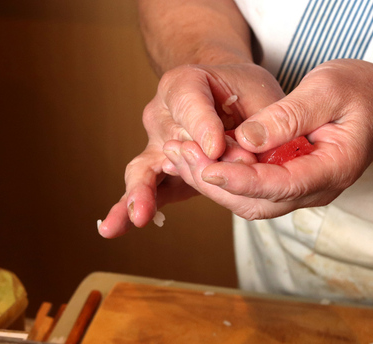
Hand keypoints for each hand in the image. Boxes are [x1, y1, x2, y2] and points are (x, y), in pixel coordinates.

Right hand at [98, 63, 284, 237]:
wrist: (225, 95)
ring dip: (141, 193)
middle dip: (197, 164)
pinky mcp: (158, 172)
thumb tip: (248, 153)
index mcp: (184, 83)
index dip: (201, 125)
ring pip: (144, 169)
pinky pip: (143, 191)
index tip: (213, 149)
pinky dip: (126, 211)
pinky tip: (113, 229)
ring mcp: (156, 145)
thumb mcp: (259, 93)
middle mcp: (161, 114)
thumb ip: (258, 121)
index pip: (188, 102)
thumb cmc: (243, 91)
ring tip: (139, 214)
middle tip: (217, 177)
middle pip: (172, 141)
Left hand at [163, 59, 372, 219]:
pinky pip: (252, 191)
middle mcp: (315, 190)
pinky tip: (198, 158)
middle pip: (256, 203)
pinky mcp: (289, 184)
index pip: (279, 186)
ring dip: (211, 182)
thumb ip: (289, 116)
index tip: (205, 167)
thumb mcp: (329, 89)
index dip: (239, 180)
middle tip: (177, 153)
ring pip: (249, 202)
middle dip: (213, 183)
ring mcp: (302, 191)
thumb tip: (247, 139)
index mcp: (332, 169)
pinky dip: (223, 178)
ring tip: (178, 155)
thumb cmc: (363, 93)